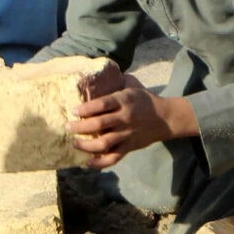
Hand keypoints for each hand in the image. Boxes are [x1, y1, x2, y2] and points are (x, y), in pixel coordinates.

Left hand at [67, 72, 198, 168]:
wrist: (166, 118)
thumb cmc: (144, 99)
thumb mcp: (133, 85)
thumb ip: (117, 80)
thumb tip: (97, 71)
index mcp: (124, 101)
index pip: (102, 104)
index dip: (86, 108)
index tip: (73, 111)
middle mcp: (124, 118)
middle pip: (99, 124)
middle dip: (80, 127)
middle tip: (67, 127)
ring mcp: (127, 134)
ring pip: (104, 143)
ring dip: (86, 145)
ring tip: (74, 143)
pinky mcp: (130, 147)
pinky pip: (113, 158)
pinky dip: (100, 163)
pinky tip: (87, 163)